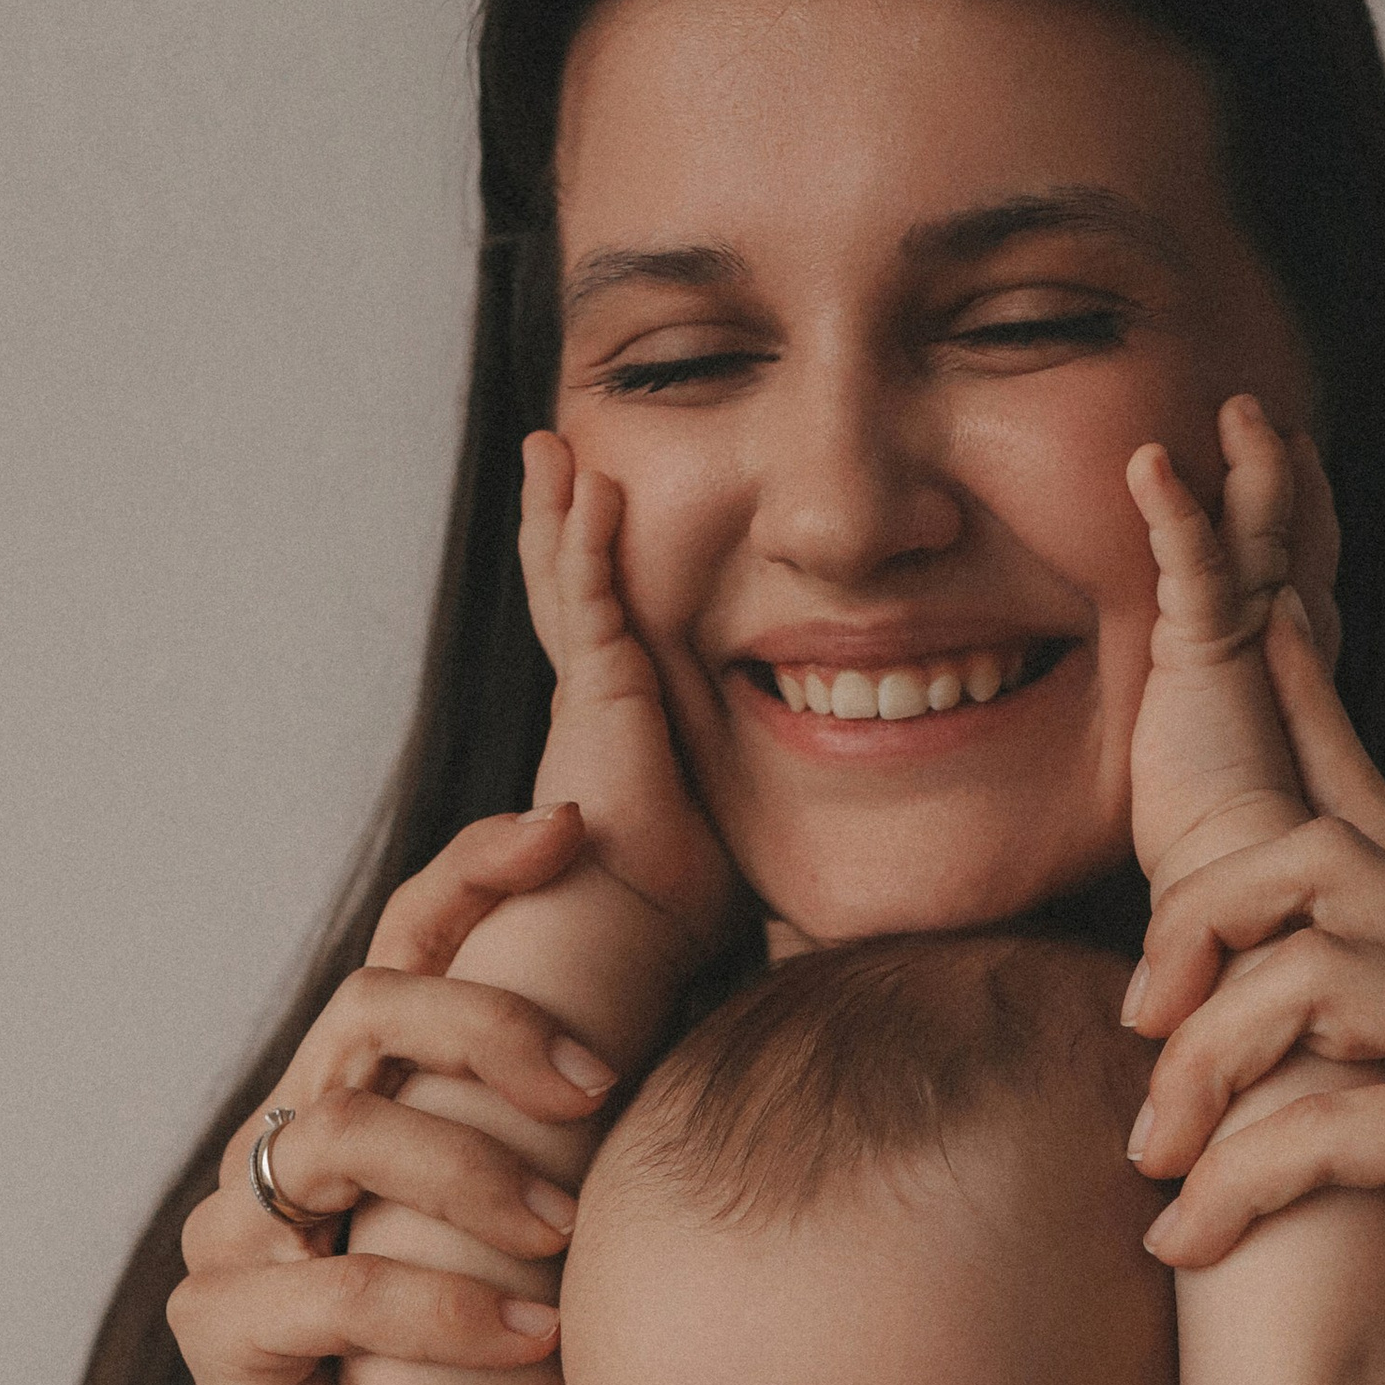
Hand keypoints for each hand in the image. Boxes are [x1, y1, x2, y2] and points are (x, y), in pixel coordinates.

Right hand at [168, 807, 618, 1384]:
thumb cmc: (492, 1367)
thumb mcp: (548, 1224)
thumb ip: (588, 1121)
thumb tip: (730, 1000)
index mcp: (367, 1086)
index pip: (409, 940)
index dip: (474, 869)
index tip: (570, 833)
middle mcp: (289, 1132)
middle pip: (368, 1009)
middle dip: (487, 1027)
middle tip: (593, 1085)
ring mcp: (241, 1226)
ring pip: (340, 1135)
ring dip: (471, 1174)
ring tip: (564, 1234)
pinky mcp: (220, 1328)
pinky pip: (326, 1290)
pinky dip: (438, 1305)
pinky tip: (528, 1333)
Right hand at [520, 432, 743, 963]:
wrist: (627, 937)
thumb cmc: (677, 905)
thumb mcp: (726, 823)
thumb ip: (760, 792)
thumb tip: (835, 784)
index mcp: (613, 731)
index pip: (603, 632)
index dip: (594, 575)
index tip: (597, 522)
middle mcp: (590, 705)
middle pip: (568, 591)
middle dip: (560, 522)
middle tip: (554, 457)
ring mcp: (587, 695)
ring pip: (565, 581)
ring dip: (560, 510)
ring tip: (550, 446)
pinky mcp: (595, 695)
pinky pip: (589, 598)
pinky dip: (587, 540)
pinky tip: (591, 486)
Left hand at [1123, 396, 1311, 894]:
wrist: (1237, 901)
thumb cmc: (1218, 864)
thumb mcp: (1208, 790)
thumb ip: (1208, 760)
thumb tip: (1198, 761)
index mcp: (1287, 680)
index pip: (1301, 583)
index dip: (1297, 522)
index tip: (1289, 466)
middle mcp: (1287, 651)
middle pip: (1296, 539)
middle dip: (1282, 476)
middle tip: (1262, 418)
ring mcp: (1256, 645)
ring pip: (1260, 531)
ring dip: (1248, 465)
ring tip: (1232, 408)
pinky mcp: (1215, 653)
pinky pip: (1194, 562)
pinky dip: (1172, 511)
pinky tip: (1146, 464)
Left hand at [1126, 594, 1384, 1384]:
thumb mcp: (1312, 1144)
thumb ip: (1266, 1045)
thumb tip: (1159, 982)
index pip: (1352, 791)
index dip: (1287, 675)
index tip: (1220, 561)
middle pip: (1310, 862)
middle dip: (1192, 940)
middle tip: (1136, 1042)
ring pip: (1310, 975)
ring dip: (1202, 1077)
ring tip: (1158, 1171)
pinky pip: (1333, 1112)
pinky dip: (1235, 1181)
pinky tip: (1188, 1245)